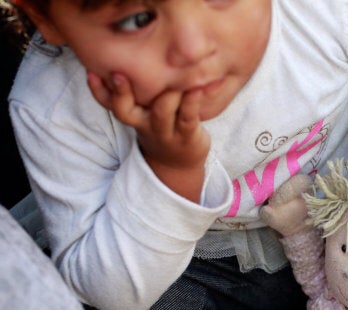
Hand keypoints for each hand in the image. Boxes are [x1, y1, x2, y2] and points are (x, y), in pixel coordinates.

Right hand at [87, 72, 209, 201]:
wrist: (178, 164)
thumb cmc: (162, 127)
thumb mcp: (144, 112)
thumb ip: (139, 90)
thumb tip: (133, 51)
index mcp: (132, 115)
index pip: (108, 103)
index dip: (97, 90)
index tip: (90, 71)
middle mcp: (145, 123)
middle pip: (125, 111)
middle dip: (120, 93)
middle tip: (119, 74)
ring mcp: (165, 131)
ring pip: (161, 112)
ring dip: (166, 93)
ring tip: (175, 74)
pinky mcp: (187, 134)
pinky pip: (189, 116)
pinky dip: (195, 100)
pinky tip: (201, 86)